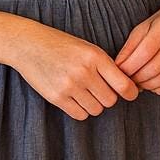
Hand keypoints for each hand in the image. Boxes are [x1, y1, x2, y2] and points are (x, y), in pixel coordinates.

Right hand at [12, 24, 141, 120]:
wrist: (28, 45)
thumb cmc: (61, 45)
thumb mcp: (87, 48)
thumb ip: (105, 66)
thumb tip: (127, 88)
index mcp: (95, 57)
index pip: (123, 85)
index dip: (131, 92)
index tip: (131, 94)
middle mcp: (84, 72)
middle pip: (110, 100)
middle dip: (107, 97)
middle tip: (98, 89)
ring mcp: (69, 86)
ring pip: (96, 109)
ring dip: (93, 104)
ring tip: (84, 92)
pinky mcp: (57, 98)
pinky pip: (80, 115)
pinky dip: (80, 110)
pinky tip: (74, 98)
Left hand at [112, 0, 159, 93]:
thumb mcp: (142, 28)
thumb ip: (129, 47)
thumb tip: (118, 68)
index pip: (145, 52)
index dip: (130, 66)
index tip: (121, 72)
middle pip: (154, 68)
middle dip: (137, 78)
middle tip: (128, 80)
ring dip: (147, 85)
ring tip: (138, 82)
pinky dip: (159, 89)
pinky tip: (151, 84)